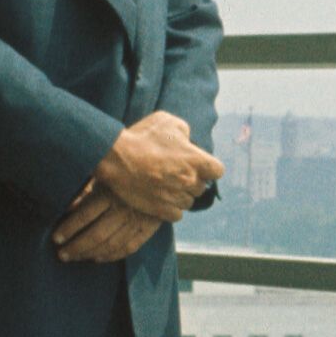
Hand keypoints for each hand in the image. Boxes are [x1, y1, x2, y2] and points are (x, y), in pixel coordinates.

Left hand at [53, 180, 164, 262]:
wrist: (167, 173)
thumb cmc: (128, 170)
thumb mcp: (106, 173)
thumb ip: (87, 188)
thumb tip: (67, 207)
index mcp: (112, 191)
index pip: (85, 215)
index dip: (68, 228)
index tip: (56, 238)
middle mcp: (124, 207)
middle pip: (96, 234)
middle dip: (76, 247)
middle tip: (61, 254)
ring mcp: (138, 219)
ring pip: (111, 244)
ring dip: (90, 254)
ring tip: (74, 257)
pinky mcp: (149, 227)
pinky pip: (128, 247)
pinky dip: (112, 255)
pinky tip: (97, 258)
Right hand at [91, 110, 225, 219]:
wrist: (117, 158)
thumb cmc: (142, 137)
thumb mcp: (167, 121)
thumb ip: (185, 131)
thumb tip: (188, 141)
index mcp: (196, 160)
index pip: (218, 171)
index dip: (209, 168)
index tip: (198, 166)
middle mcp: (190, 181)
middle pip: (201, 187)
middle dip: (191, 181)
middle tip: (174, 173)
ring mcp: (177, 197)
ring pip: (189, 202)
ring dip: (181, 195)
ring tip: (165, 185)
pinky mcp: (162, 210)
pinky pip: (176, 215)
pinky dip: (171, 208)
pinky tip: (161, 198)